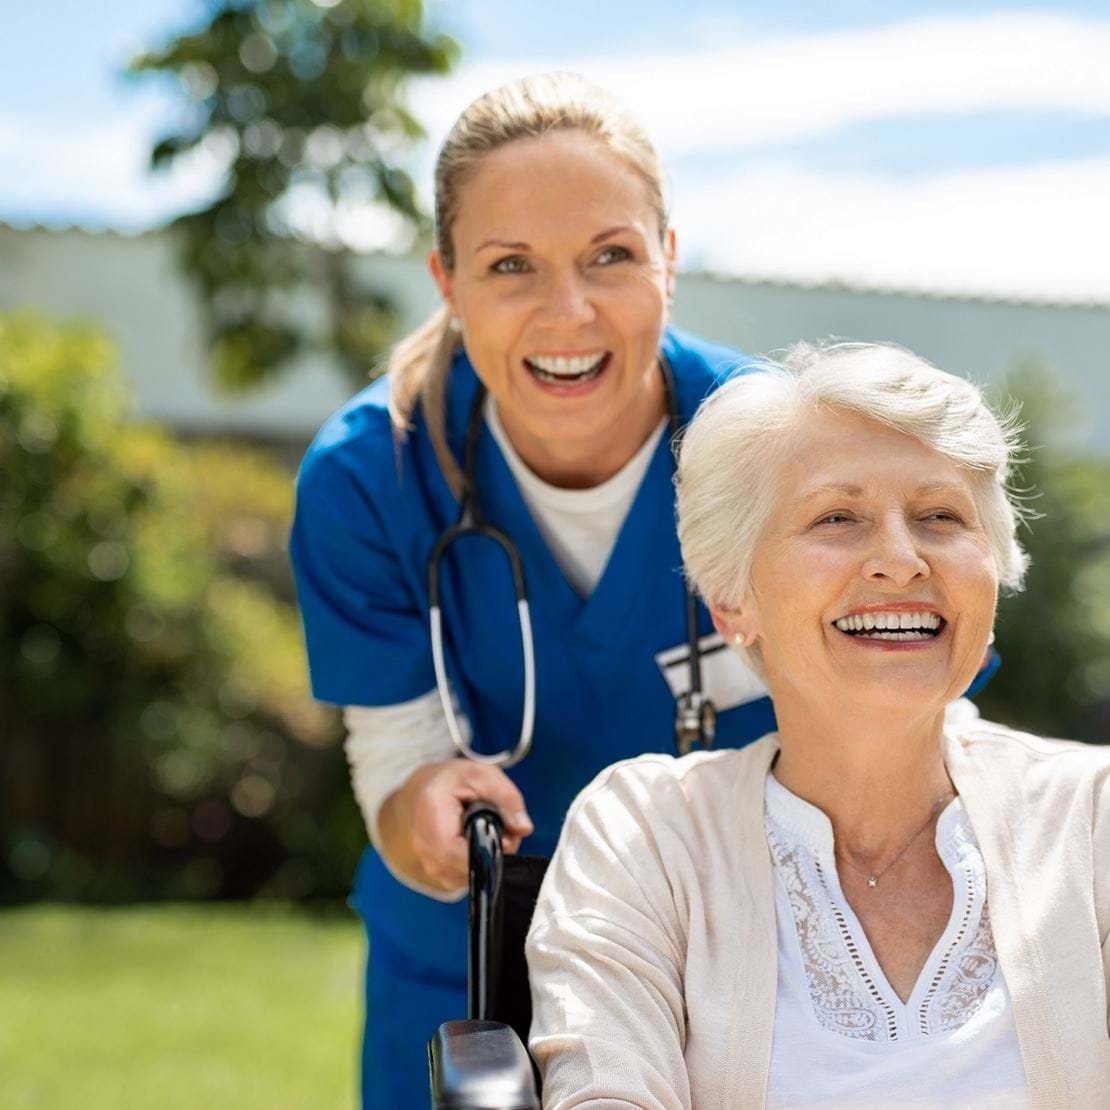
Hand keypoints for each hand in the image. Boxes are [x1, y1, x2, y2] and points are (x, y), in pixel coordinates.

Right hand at [377, 758, 532, 893]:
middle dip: (493, 854)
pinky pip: (465, 878)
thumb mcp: (485, 776)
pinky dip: (479, 864)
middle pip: (463, 867)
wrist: (431, 789)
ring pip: (467, 876)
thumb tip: (523, 828)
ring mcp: (428, 861)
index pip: (451, 849)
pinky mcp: (437, 873)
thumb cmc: (458, 780)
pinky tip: (479, 842)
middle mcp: (422, 842)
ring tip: (491, 831)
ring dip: (488, 859)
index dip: (483, 851)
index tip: (505, 839)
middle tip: (505, 831)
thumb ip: (507, 799)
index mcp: (431, 811)